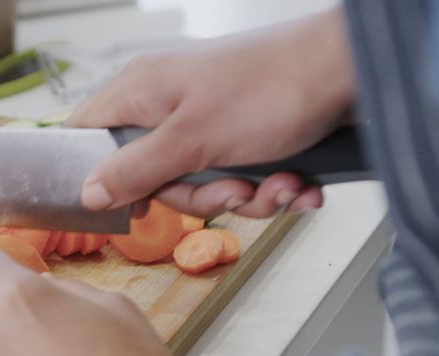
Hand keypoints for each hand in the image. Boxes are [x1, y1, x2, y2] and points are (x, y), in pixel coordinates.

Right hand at [70, 8, 354, 217]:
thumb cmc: (273, 85)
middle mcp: (168, 105)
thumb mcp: (192, 139)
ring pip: (199, 184)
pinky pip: (236, 178)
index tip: (125, 202)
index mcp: (141, 92)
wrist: (352, 70)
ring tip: (277, 183)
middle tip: (231, 190)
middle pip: (151, 176)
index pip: (86, 134)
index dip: (94, 174)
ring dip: (243, 196)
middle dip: (198, 196)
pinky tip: (295, 181)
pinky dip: (268, 188)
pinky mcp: (242, 134)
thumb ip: (134, 170)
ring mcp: (207, 120)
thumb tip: (88, 193)